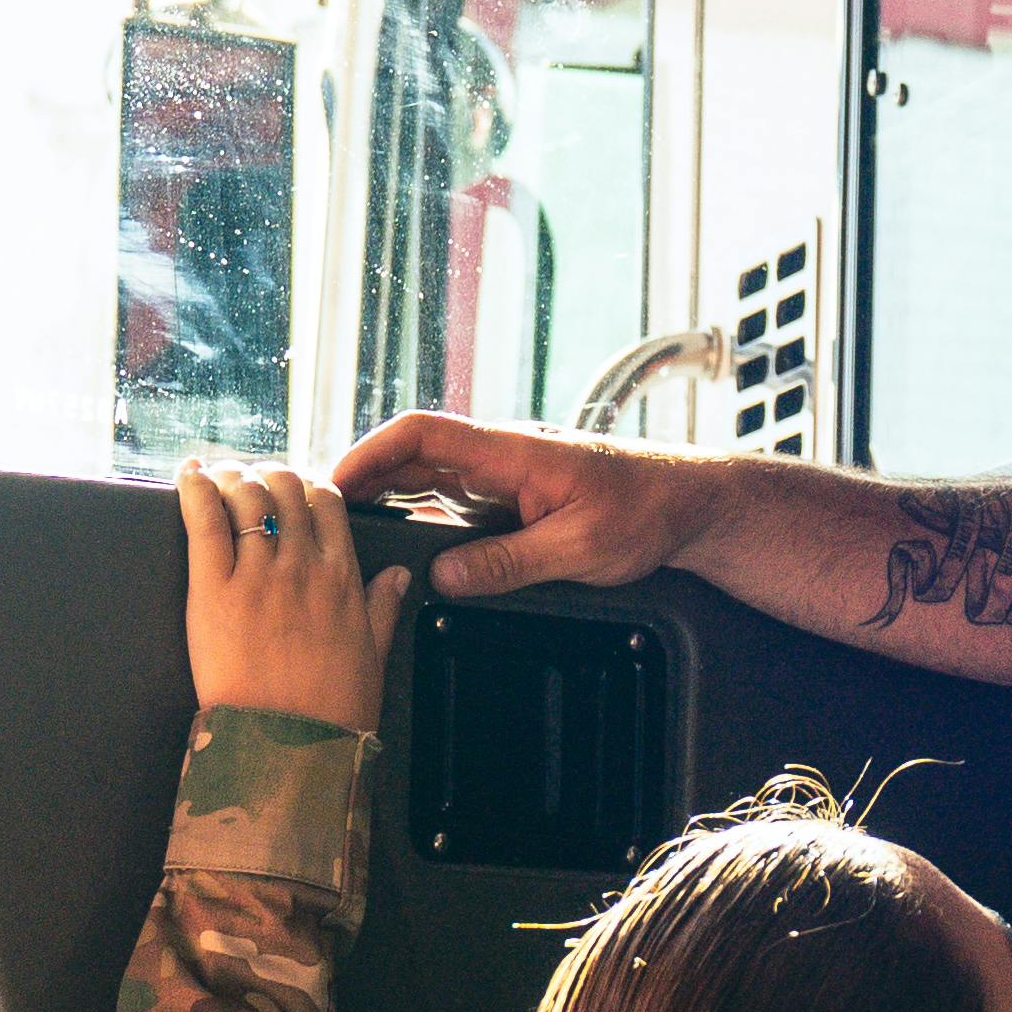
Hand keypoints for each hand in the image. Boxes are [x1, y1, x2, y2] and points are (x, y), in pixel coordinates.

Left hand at [178, 462, 410, 732]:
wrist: (289, 748)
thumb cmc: (331, 712)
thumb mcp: (373, 654)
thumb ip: (384, 606)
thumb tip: (398, 575)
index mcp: (343, 578)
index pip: (327, 502)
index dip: (306, 483)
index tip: (292, 487)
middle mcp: (303, 566)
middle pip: (285, 488)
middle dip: (266, 474)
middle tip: (250, 480)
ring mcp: (258, 574)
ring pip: (246, 496)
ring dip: (230, 477)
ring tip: (217, 478)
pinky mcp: (214, 590)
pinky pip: (204, 520)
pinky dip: (195, 489)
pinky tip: (189, 476)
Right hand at [321, 407, 720, 599]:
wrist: (689, 504)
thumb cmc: (647, 512)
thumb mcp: (581, 549)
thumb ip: (510, 563)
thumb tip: (443, 578)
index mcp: (512, 451)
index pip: (422, 434)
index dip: (369, 453)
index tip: (333, 486)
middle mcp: (499, 456)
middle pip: (411, 456)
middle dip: (363, 483)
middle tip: (321, 522)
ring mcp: (503, 476)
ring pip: (427, 481)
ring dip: (387, 503)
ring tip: (346, 539)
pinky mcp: (512, 498)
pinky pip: (453, 505)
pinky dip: (421, 523)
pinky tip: (403, 552)